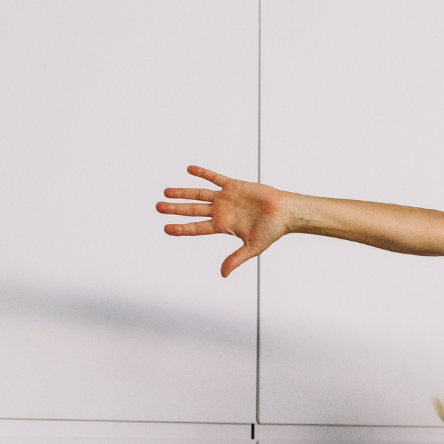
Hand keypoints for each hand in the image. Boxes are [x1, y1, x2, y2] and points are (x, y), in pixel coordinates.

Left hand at [156, 165, 292, 276]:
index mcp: (223, 226)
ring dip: (183, 192)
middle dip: (175, 209)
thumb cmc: (272, 231)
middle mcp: (221, 211)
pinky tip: (189, 169)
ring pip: (199, 194)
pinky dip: (203, 173)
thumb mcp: (252, 248)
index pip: (197, 228)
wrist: (285, 213)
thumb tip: (223, 274)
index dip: (181, 228)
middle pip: (192, 210)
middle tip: (158, 207)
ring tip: (166, 191)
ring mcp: (225, 198)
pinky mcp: (233, 185)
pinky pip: (214, 178)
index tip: (166, 228)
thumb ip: (236, 259)